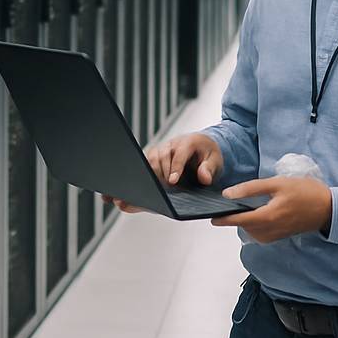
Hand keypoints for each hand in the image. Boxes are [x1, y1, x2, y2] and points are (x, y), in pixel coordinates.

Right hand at [103, 132, 225, 214]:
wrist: (202, 147)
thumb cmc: (207, 154)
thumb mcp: (215, 160)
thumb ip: (210, 168)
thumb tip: (204, 177)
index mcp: (186, 142)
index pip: (178, 155)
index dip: (175, 168)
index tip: (173, 181)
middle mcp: (169, 146)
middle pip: (158, 160)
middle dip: (154, 176)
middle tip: (149, 192)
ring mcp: (158, 152)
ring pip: (147, 164)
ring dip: (140, 178)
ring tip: (130, 195)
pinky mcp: (151, 161)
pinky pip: (141, 169)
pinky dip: (131, 179)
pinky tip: (121, 192)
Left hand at [210, 176, 332, 242]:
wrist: (328, 208)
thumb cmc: (305, 192)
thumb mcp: (277, 183)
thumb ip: (251, 189)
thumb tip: (228, 194)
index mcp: (267, 217)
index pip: (238, 220)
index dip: (223, 219)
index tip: (211, 217)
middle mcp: (269, 231)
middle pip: (243, 225)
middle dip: (234, 216)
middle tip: (229, 202)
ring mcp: (274, 236)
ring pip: (251, 230)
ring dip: (245, 219)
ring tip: (243, 205)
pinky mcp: (279, 236)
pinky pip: (260, 232)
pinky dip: (255, 223)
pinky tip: (258, 211)